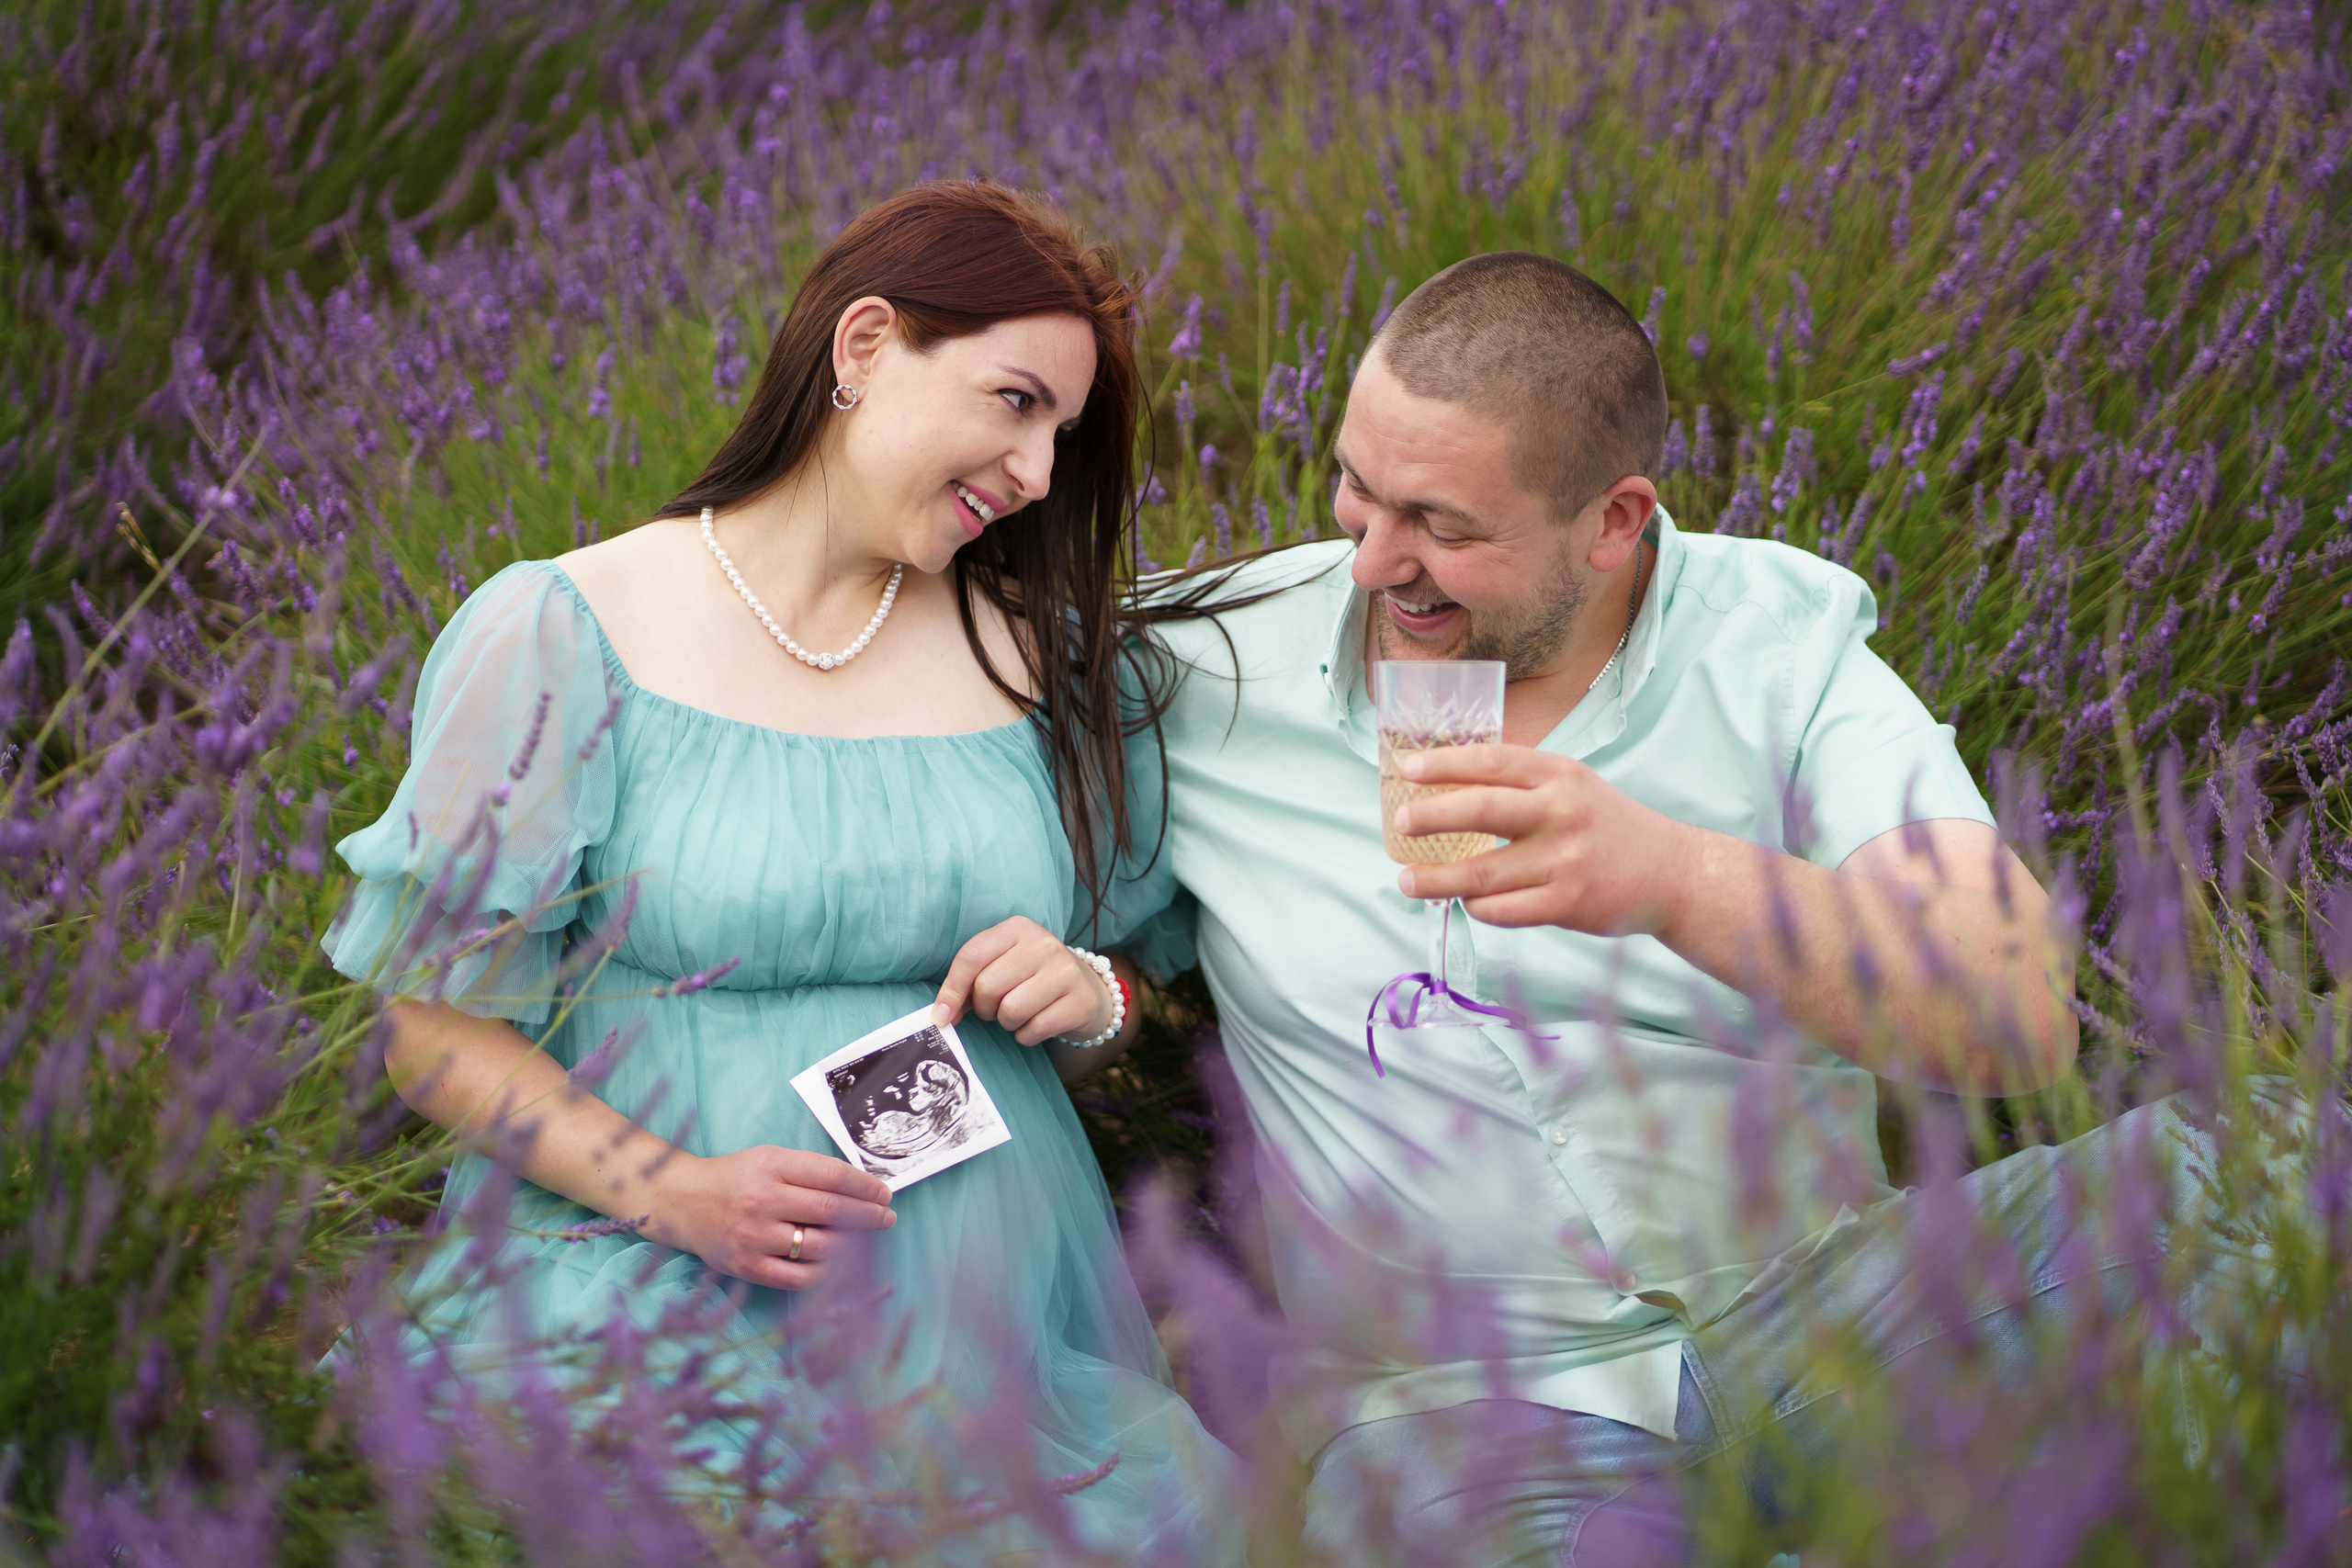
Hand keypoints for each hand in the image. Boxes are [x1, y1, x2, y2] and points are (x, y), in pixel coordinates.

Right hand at [643, 1144, 895, 1290]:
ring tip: (858, 1239)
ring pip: (821, 1247)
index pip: (832, 1176)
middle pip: (833, 1212)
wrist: (680, 1201)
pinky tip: (831, 1261)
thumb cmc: (733, 1178)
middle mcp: (763, 1200)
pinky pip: (799, 1277)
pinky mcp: (746, 1266)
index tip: (884, 1193)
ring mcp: (754, 1236)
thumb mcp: (768, 1158)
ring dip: (849, 1244)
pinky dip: (822, 1271)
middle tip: (886, 1218)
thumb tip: (860, 1188)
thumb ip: (808, 1170)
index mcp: (770, 1166)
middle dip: (869, 1216)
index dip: (865, 1186)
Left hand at [932, 916, 1114, 1044]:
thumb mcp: (1003, 964)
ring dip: (1007, 1023)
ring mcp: (1066, 972)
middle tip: (996, 1009)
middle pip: (988, 987)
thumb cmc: (1033, 978)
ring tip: (1019, 1014)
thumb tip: (942, 1015)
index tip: (942, 1015)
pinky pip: (1034, 1029)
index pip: (971, 957)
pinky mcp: (1081, 1001)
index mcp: (1018, 928)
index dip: (951, 990)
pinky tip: (1037, 1023)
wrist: (1088, 988)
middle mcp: (1044, 944)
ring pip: (1011, 1010)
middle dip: (984, 1008)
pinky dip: (1027, 1035)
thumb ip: (970, 982)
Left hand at [1390, 743, 1700, 935]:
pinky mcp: (1568, 904)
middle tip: (1400, 824)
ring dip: (1436, 879)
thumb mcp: (1574, 785)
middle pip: (1480, 809)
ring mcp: (1566, 860)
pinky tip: (1466, 902)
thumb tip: (1446, 783)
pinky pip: (1503, 909)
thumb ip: (1522, 782)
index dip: (1445, 763)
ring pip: (1482, 873)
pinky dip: (1477, 907)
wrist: (1672, 874)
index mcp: (1560, 775)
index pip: (1492, 761)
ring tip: (1407, 879)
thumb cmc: (1609, 827)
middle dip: (1430, 817)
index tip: (1408, 769)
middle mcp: (1562, 812)